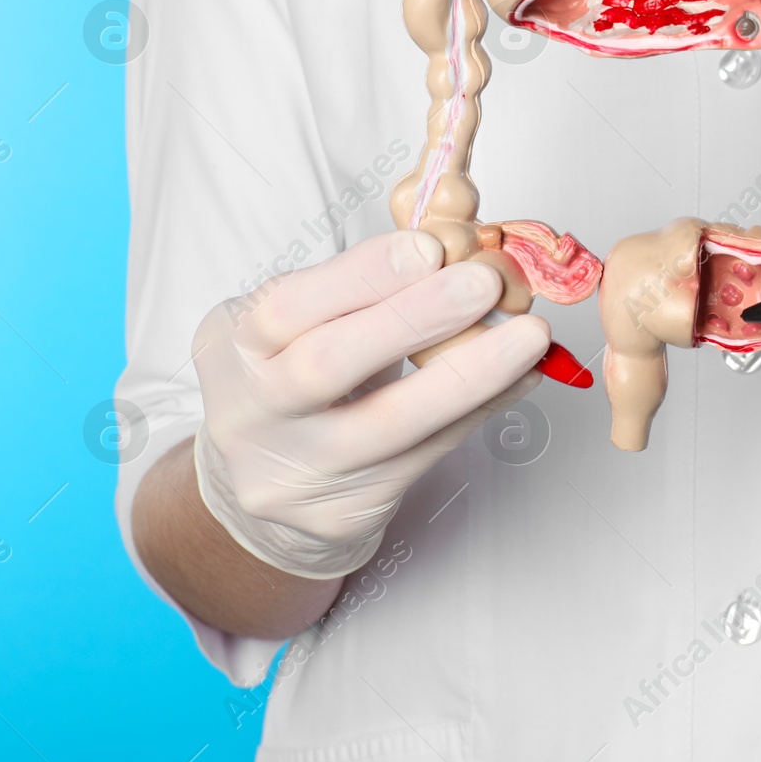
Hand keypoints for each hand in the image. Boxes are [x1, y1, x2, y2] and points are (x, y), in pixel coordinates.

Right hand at [191, 230, 550, 577]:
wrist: (256, 491)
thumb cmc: (287, 385)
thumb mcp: (294, 325)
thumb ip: (358, 287)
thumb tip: (454, 247)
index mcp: (233, 346)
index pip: (288, 307)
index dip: (364, 276)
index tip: (430, 247)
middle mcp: (253, 411)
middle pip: (328, 365)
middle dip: (415, 317)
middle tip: (484, 284)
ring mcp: (296, 470)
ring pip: (390, 423)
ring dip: (470, 374)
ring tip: (527, 337)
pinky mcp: (341, 514)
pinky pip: (427, 454)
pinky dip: (479, 410)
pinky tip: (519, 379)